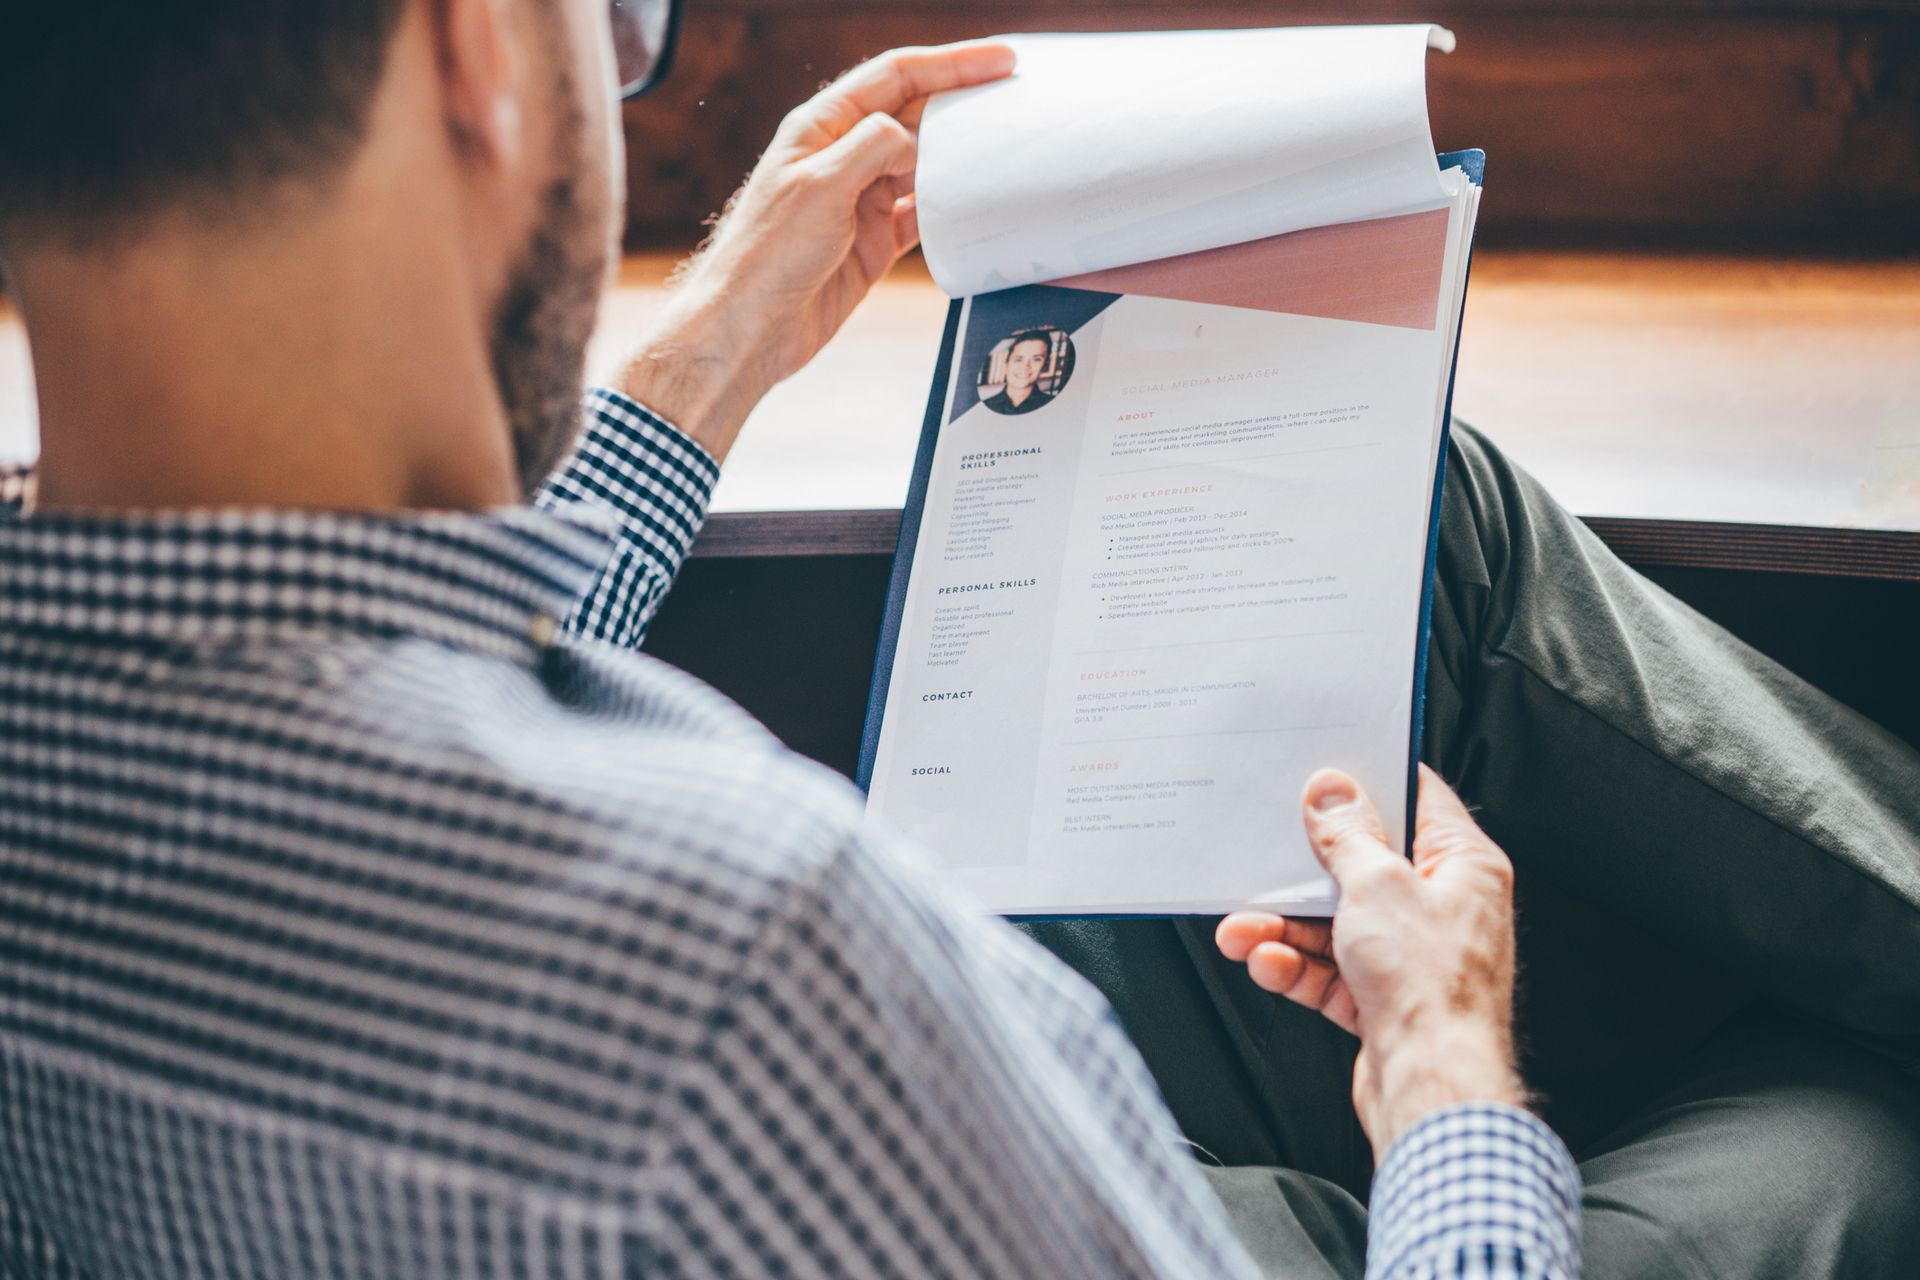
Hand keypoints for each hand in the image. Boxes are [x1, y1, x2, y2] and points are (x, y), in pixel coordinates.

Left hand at [619, 41, 1016, 460]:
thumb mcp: (820, 186)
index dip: (951, 63)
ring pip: (925, 164)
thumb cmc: (767, 254)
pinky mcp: (873, 242)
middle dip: (965, 104)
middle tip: (1018, 101)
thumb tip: (915, 137)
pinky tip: (979, 203)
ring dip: (963, 157)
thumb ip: (872, 147)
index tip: (1001, 60)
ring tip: (1009, 149)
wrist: (750, 329)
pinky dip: (951, 208)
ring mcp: (860, 200)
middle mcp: (843, 156)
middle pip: (915, 115)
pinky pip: (923, 215)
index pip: (895, 77)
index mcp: (821, 126)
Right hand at [1216, 765, 1524, 1156]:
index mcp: (1464, 866)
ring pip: (1336, 923)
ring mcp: (1412, 955)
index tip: (1325, 770)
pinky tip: (1266, 963)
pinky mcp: (1383, 998)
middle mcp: (1443, 907)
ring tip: (1240, 928)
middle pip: (1364, 866)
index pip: (1419, 801)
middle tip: (1263, 855)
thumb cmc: (1431, 988)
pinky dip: (1295, 967)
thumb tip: (1332, 793)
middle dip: (1303, 871)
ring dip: (1283, 926)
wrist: (1433, 1087)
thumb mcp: (1377, 886)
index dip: (1371, 781)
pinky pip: (1329, 971)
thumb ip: (1348, 836)